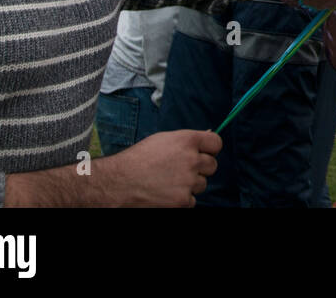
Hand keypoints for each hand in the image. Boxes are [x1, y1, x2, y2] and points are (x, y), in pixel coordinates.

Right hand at [103, 130, 220, 206]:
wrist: (118, 183)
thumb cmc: (138, 159)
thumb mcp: (163, 140)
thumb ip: (186, 140)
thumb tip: (208, 135)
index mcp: (188, 140)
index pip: (216, 143)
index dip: (210, 149)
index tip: (204, 153)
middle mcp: (192, 160)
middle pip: (212, 165)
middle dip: (200, 168)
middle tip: (181, 170)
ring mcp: (188, 182)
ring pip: (201, 184)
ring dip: (189, 185)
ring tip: (167, 182)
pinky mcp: (182, 201)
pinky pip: (191, 200)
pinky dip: (181, 200)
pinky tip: (165, 193)